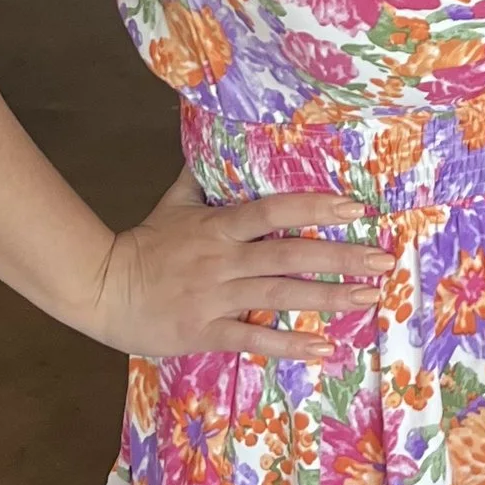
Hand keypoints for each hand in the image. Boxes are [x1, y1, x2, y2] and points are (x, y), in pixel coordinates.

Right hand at [86, 171, 394, 362]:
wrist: (101, 289)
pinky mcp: (205, 331)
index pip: (272, 211)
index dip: (314, 207)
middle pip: (289, 255)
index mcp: (217, 226)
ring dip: (328, 297)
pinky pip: (254, 338)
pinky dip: (290, 344)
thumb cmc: (144, 245)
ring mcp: (214, 297)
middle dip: (340, 256)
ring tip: (369, 298)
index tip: (357, 208)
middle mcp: (222, 260)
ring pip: (279, 295)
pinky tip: (325, 348)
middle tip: (384, 260)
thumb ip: (202, 175)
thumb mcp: (173, 203)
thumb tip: (218, 135)